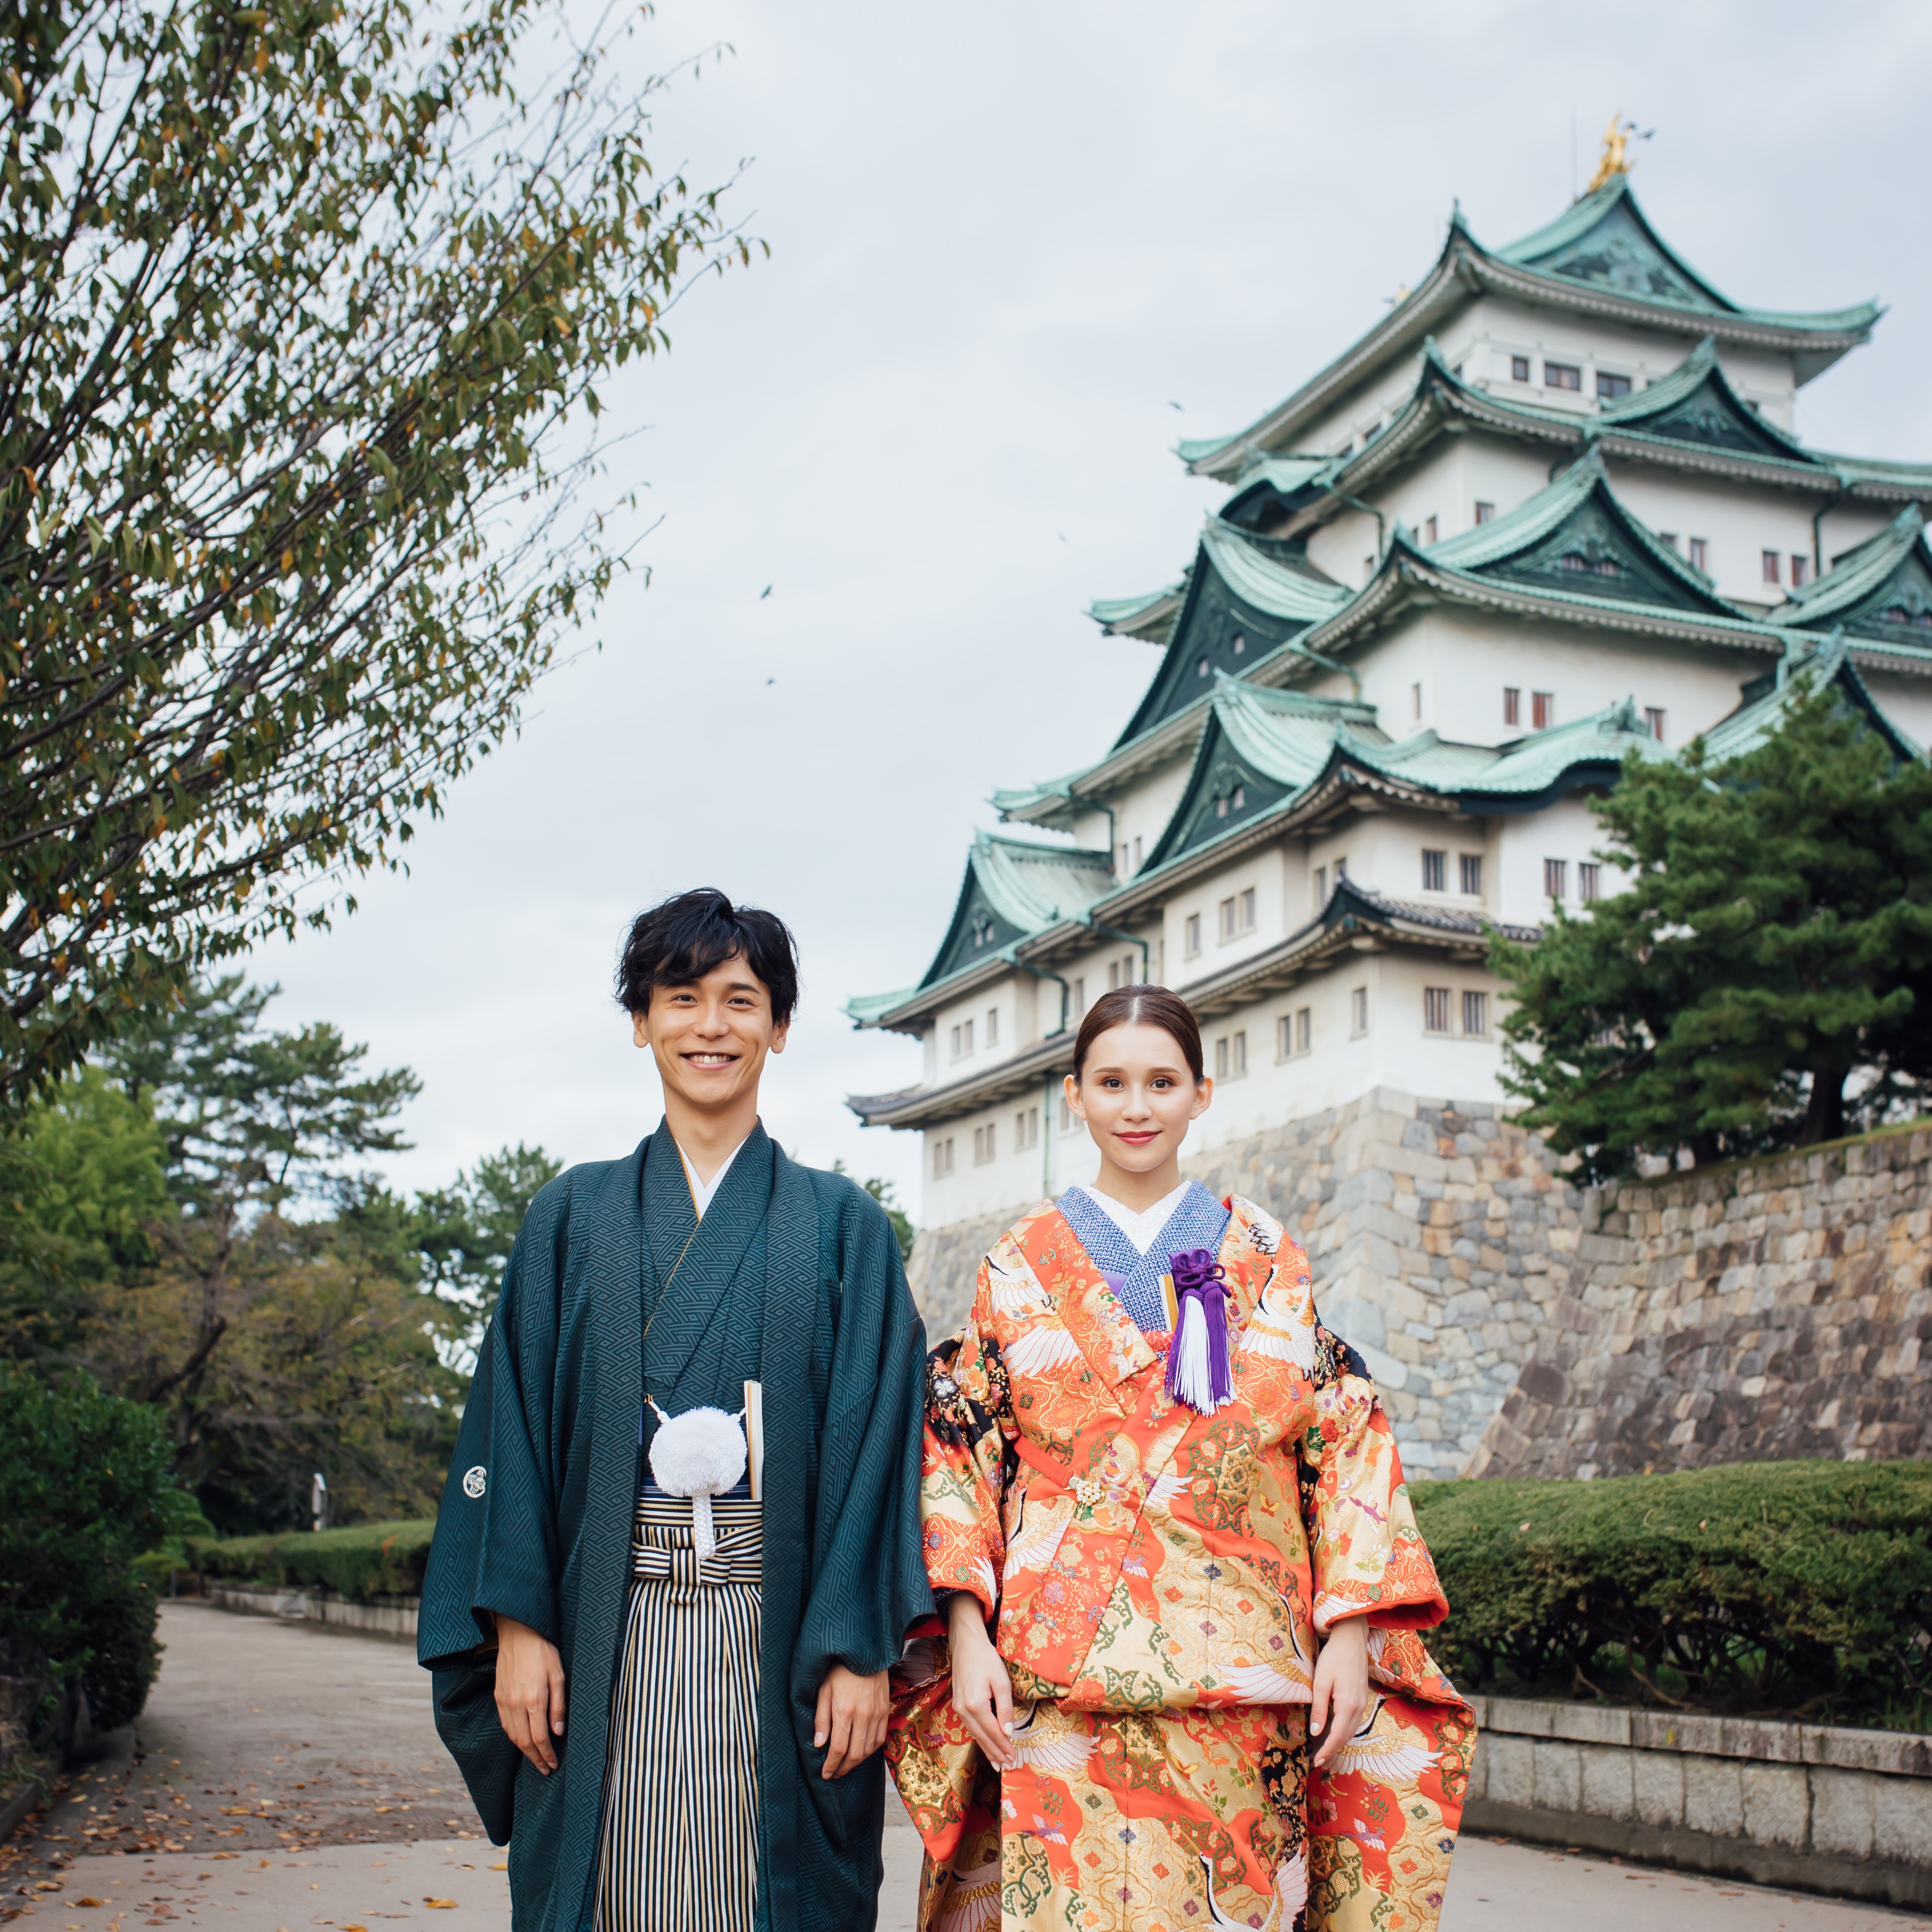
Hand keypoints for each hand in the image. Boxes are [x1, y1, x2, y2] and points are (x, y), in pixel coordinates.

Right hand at [493, 1615, 566, 1773]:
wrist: (517, 1633)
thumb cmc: (542, 1651)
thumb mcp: (558, 1674)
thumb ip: (558, 1704)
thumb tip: (558, 1731)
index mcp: (533, 1699)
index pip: (539, 1737)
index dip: (546, 1754)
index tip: (553, 1764)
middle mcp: (516, 1704)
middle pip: (524, 1742)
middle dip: (535, 1759)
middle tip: (545, 1769)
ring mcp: (504, 1701)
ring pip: (512, 1736)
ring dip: (524, 1751)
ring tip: (535, 1760)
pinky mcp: (498, 1697)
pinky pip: (505, 1724)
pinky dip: (513, 1737)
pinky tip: (522, 1741)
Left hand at [814, 1664, 889, 1778]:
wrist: (866, 1652)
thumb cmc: (840, 1669)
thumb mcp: (824, 1690)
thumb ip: (822, 1719)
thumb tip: (819, 1744)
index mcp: (845, 1710)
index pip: (838, 1749)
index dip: (831, 1766)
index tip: (825, 1774)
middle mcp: (864, 1716)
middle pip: (855, 1754)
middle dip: (843, 1769)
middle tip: (834, 1774)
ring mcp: (877, 1714)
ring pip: (868, 1750)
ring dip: (856, 1762)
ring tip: (845, 1765)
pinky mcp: (885, 1711)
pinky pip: (880, 1739)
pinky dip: (870, 1750)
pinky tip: (861, 1752)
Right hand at [946, 1593, 1015, 1770]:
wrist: (966, 1644)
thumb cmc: (985, 1659)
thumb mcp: (1001, 1681)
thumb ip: (1005, 1707)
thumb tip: (1008, 1731)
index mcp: (975, 1705)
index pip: (993, 1733)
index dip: (1004, 1747)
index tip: (1014, 1758)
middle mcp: (964, 1710)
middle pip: (982, 1738)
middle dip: (996, 1753)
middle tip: (1007, 1766)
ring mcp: (959, 1708)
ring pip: (975, 1735)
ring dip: (987, 1749)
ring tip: (997, 1763)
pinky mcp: (958, 1705)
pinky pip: (970, 1727)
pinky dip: (980, 1738)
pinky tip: (986, 1744)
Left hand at [1309, 1614, 1369, 1771]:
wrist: (1351, 1639)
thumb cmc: (1333, 1657)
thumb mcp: (1321, 1681)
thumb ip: (1319, 1708)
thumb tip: (1316, 1733)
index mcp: (1348, 1705)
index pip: (1337, 1735)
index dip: (1327, 1751)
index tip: (1316, 1762)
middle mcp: (1359, 1707)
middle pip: (1346, 1736)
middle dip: (1333, 1750)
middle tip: (1318, 1761)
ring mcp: (1362, 1703)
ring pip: (1351, 1730)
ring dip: (1338, 1742)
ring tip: (1324, 1750)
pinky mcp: (1362, 1698)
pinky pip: (1354, 1721)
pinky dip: (1344, 1731)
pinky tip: (1334, 1732)